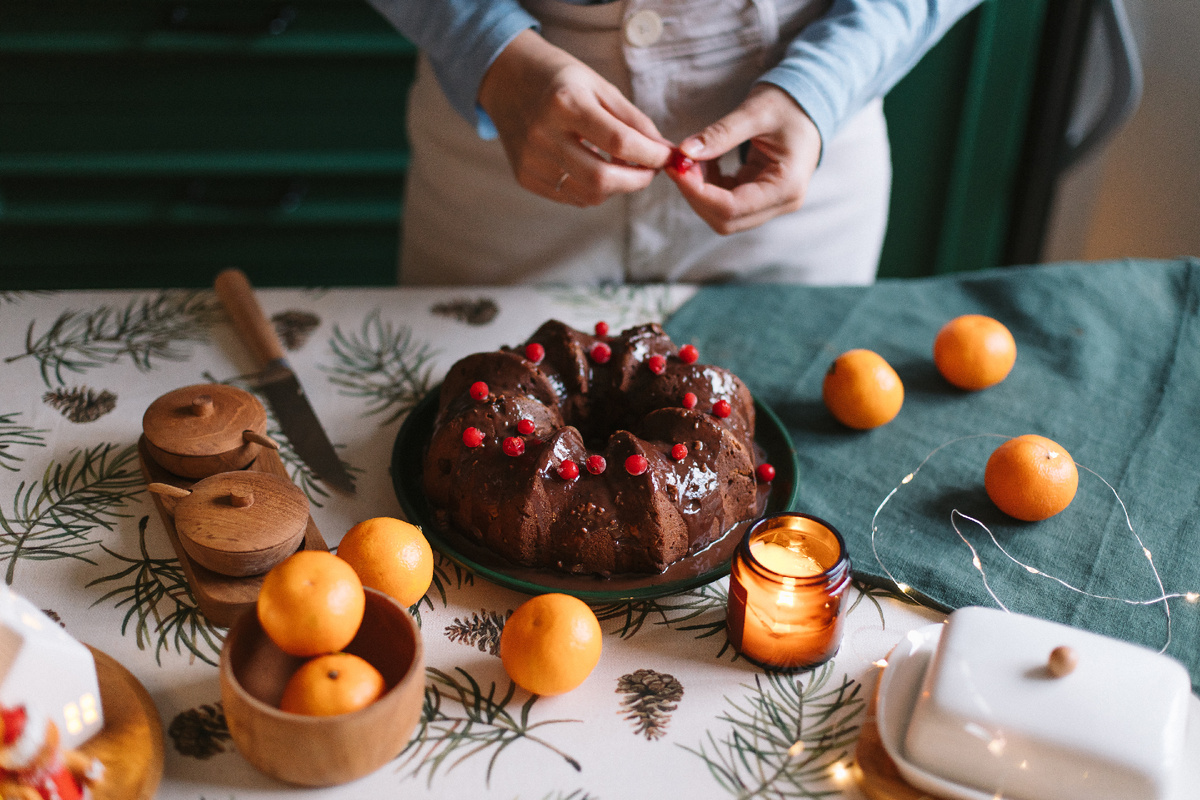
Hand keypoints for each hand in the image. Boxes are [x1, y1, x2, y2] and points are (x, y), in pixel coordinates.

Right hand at [478, 30, 672, 205]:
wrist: (506, 79)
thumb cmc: (560, 79)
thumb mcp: (599, 86)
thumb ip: (633, 120)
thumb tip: (664, 151)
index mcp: (565, 103)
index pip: (619, 143)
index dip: (651, 155)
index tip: (666, 157)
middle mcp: (543, 134)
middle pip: (602, 179)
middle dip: (637, 181)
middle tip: (649, 171)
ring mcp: (531, 159)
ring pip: (588, 195)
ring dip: (616, 188)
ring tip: (623, 169)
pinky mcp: (525, 176)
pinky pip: (570, 197)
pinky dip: (593, 190)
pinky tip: (595, 170)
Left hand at [667, 84, 821, 233]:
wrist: (810, 104)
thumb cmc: (790, 104)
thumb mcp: (756, 111)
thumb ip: (721, 133)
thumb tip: (685, 152)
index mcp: (787, 186)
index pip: (732, 207)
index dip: (698, 192)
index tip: (676, 167)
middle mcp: (781, 203)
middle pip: (726, 220)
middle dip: (695, 194)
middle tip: (678, 163)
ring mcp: (770, 203)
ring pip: (723, 215)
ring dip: (699, 192)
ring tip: (689, 160)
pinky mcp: (758, 197)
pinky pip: (725, 203)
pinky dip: (707, 187)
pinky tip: (702, 162)